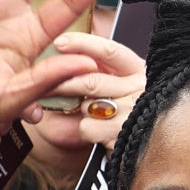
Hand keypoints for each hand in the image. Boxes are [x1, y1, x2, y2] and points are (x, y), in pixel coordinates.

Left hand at [20, 36, 145, 155]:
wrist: (142, 147)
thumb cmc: (125, 110)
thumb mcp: (121, 84)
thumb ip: (102, 69)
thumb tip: (66, 53)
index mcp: (138, 69)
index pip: (110, 52)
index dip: (83, 44)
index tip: (60, 43)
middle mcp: (140, 88)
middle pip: (91, 81)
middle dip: (65, 83)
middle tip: (47, 85)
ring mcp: (133, 113)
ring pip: (87, 105)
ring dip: (80, 110)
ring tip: (92, 114)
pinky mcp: (123, 135)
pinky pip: (88, 127)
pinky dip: (86, 130)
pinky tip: (100, 132)